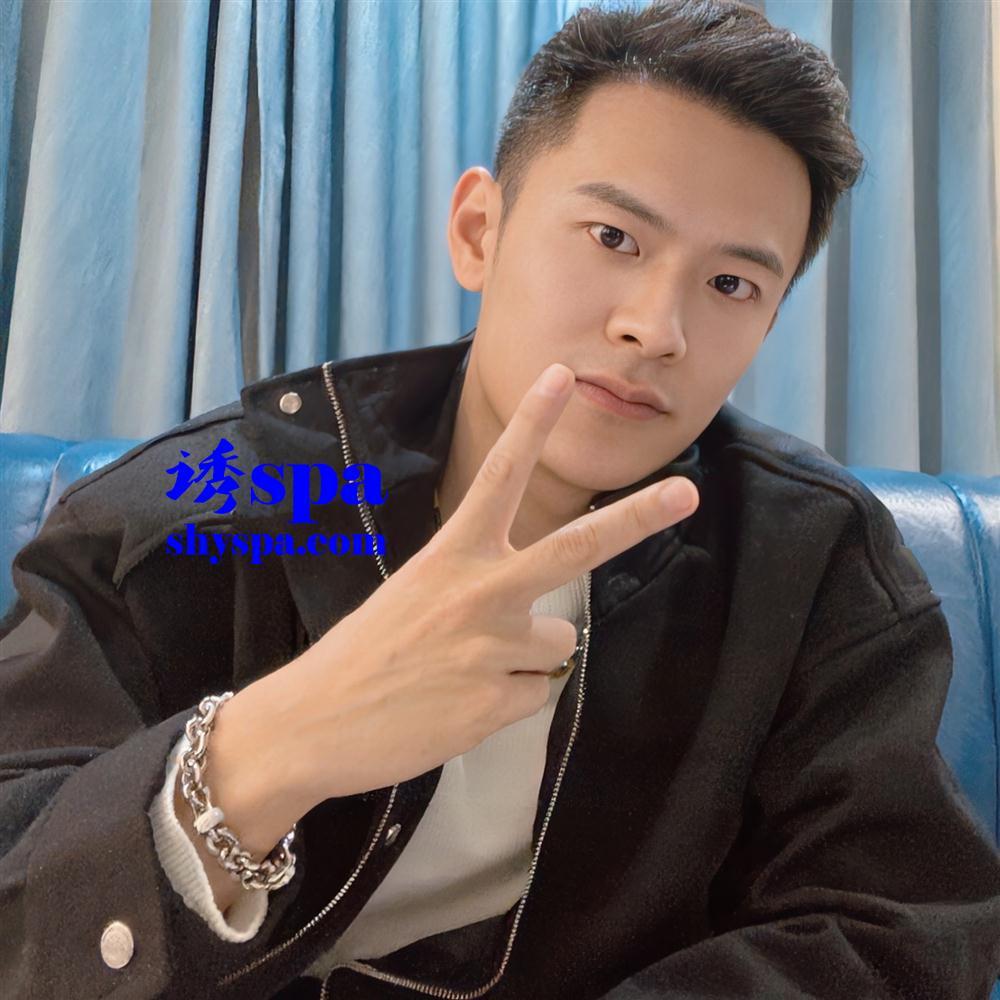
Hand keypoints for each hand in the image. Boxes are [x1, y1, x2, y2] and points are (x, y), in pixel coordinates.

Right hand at [269, 363, 699, 805]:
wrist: (312, 724)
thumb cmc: (364, 654)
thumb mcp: (414, 596)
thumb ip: (478, 591)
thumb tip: (544, 626)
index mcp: (450, 555)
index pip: (499, 475)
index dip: (532, 423)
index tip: (559, 375)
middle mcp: (480, 592)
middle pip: (576, 548)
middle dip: (636, 519)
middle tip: (686, 493)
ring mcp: (492, 648)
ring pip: (556, 645)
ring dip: (524, 660)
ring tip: (465, 674)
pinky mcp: (497, 704)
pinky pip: (535, 694)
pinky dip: (507, 703)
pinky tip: (460, 705)